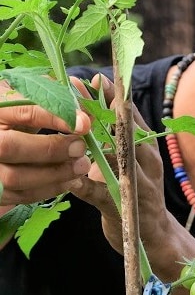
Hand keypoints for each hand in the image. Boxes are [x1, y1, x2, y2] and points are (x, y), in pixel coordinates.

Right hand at [0, 78, 90, 205]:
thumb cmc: (16, 112)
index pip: (22, 112)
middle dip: (51, 150)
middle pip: (9, 147)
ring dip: (54, 174)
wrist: (1, 132)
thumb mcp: (29, 98)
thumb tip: (86, 105)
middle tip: (81, 148)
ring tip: (81, 166)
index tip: (84, 124)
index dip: (55, 118)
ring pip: (14, 177)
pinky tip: (69, 180)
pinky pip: (19, 195)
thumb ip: (55, 98)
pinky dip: (48, 189)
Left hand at [68, 74, 170, 253]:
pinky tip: (68, 178)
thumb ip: (117, 138)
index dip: (112, 95)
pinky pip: (99, 193)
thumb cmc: (137, 193)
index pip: (130, 115)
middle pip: (123, 129)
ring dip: (91, 139)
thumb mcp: (132, 162)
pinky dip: (82, 185)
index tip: (93, 77)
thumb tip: (93, 108)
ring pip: (116, 156)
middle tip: (75, 88)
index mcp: (147, 147)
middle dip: (98, 108)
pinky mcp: (124, 206)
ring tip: (71, 125)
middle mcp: (147, 162)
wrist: (154, 236)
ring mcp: (138, 184)